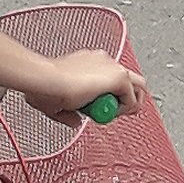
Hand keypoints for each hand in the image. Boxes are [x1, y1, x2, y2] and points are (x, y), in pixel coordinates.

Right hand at [24, 50, 146, 122]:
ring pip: (137, 88)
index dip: (110, 96)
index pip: (112, 77)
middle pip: (131, 80)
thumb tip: (77, 121)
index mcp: (90, 61)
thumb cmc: (46, 86)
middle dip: (126, 99)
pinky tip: (105, 111)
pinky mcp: (119, 77)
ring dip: (127, 105)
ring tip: (107, 112)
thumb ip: (71, 112)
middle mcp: (104, 61)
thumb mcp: (59, 102)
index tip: (97, 107)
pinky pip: (132, 100)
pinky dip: (123, 111)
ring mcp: (113, 67)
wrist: (46, 80)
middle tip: (111, 111)